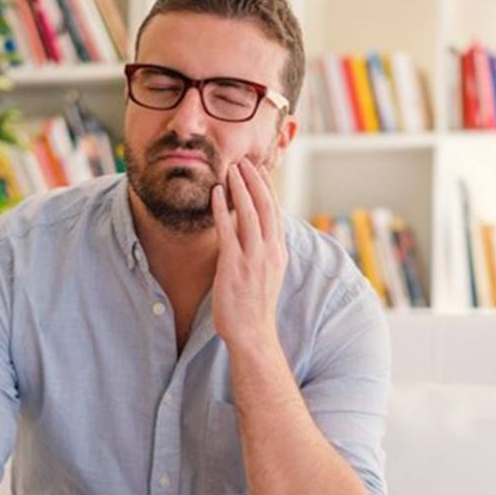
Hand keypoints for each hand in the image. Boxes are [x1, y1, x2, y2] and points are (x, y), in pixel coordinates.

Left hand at [210, 156, 287, 347]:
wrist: (252, 334)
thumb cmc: (254, 307)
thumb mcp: (266, 274)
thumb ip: (262, 252)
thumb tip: (253, 234)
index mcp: (278, 252)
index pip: (276, 212)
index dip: (267, 188)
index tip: (259, 169)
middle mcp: (270, 251)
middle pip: (266, 206)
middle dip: (255, 180)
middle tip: (244, 160)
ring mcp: (254, 258)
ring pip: (250, 213)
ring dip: (241, 188)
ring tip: (231, 168)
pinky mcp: (234, 266)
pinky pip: (229, 231)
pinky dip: (224, 209)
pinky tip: (217, 194)